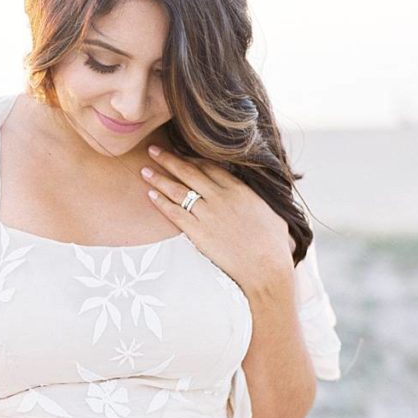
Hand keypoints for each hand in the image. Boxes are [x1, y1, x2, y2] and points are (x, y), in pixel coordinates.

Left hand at [141, 144, 293, 294]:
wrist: (266, 267)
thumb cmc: (274, 245)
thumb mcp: (272, 213)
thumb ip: (258, 202)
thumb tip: (257, 201)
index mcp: (239, 189)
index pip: (210, 167)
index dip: (191, 158)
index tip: (180, 153)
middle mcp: (221, 197)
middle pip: (189, 172)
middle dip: (169, 159)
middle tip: (153, 149)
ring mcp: (208, 214)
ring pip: (178, 190)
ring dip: (159, 178)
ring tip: (144, 169)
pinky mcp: (198, 232)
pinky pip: (175, 213)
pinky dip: (161, 202)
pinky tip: (150, 194)